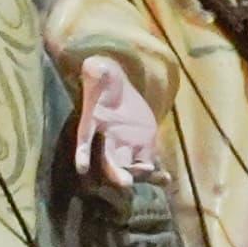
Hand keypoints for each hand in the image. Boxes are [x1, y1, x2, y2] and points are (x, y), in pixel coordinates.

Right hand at [74, 55, 161, 186]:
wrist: (117, 89)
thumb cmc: (103, 79)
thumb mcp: (97, 71)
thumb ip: (95, 70)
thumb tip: (90, 64)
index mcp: (93, 123)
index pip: (85, 140)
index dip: (83, 154)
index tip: (82, 168)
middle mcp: (107, 141)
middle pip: (109, 162)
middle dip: (115, 173)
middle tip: (125, 182)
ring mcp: (125, 146)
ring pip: (129, 166)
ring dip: (137, 174)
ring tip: (148, 173)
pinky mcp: (142, 146)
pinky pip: (147, 161)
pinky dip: (155, 173)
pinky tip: (165, 178)